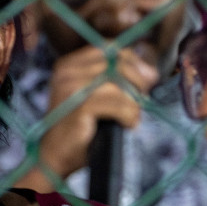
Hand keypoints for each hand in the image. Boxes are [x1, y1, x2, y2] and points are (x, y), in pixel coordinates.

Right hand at [36, 45, 158, 180]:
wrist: (54, 157)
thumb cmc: (78, 128)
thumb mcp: (95, 95)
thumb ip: (116, 79)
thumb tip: (152, 72)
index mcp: (68, 64)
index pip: (110, 48)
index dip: (132, 62)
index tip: (145, 81)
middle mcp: (67, 71)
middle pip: (118, 63)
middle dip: (136, 82)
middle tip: (140, 101)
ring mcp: (71, 88)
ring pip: (120, 85)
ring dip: (133, 103)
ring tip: (131, 117)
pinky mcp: (80, 107)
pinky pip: (119, 104)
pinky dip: (130, 116)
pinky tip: (127, 125)